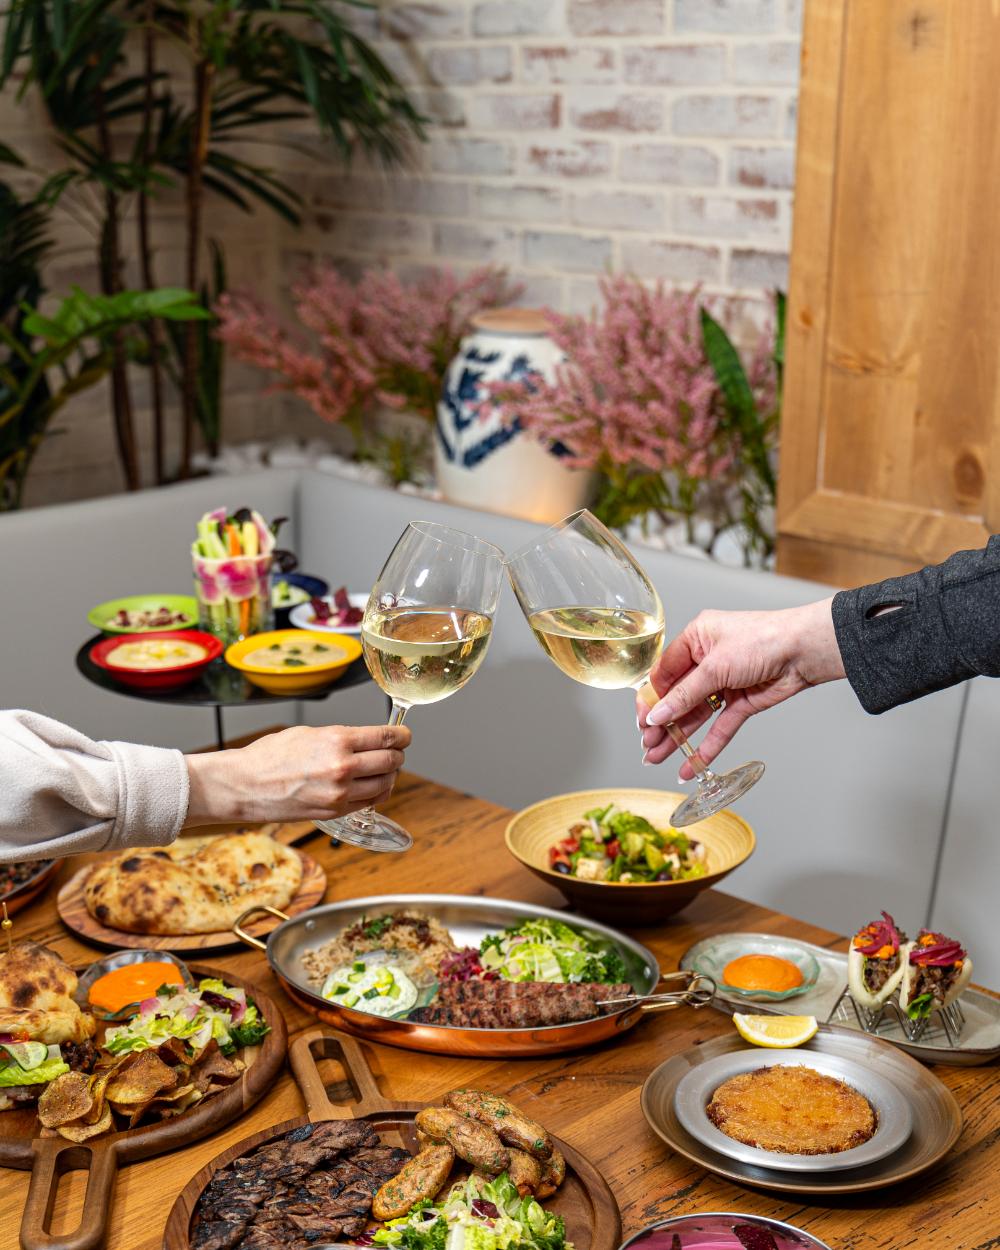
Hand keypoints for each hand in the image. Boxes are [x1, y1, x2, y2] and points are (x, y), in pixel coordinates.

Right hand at [184, 723, 411, 824]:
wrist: (245, 786)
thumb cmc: (270, 756)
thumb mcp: (309, 733)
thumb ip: (341, 737)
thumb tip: (366, 740)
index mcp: (337, 741)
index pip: (386, 737)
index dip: (402, 735)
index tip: (404, 735)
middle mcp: (343, 767)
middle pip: (391, 761)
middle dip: (397, 755)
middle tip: (395, 751)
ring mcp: (340, 793)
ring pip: (385, 784)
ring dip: (389, 776)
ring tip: (383, 769)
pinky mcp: (335, 812)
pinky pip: (368, 802)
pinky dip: (375, 793)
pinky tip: (369, 786)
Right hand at [637, 598, 843, 777]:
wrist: (804, 650)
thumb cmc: (762, 639)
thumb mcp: (715, 666)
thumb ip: (685, 694)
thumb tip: (657, 714)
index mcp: (695, 639)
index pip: (664, 673)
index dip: (651, 699)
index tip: (642, 721)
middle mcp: (707, 661)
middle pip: (677, 697)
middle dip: (661, 723)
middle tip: (647, 746)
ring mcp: (725, 683)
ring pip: (695, 715)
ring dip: (678, 737)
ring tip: (657, 757)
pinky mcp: (742, 703)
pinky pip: (719, 727)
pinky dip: (706, 746)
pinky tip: (691, 764)